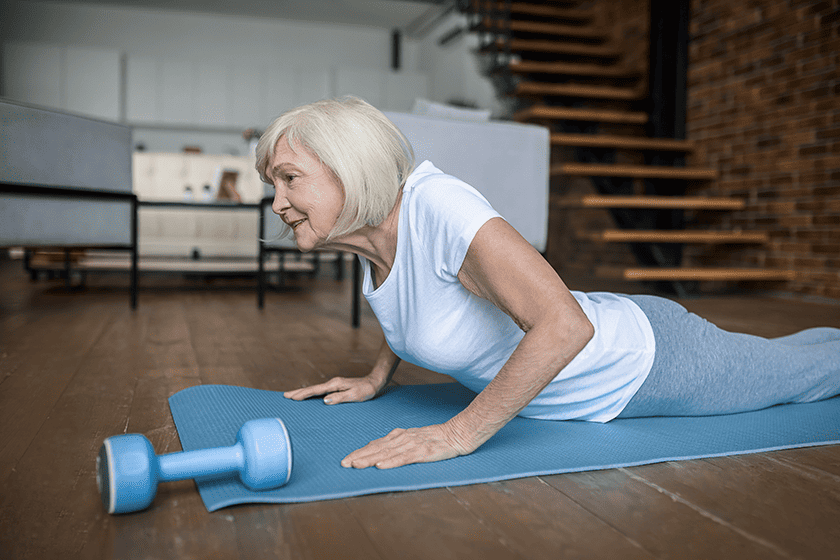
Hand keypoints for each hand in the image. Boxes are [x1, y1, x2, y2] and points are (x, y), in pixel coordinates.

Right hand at [284, 376, 382, 404]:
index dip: (303, 394)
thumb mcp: (354, 396)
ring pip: (315, 389)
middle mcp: (332, 383)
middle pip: (312, 388)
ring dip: (303, 392)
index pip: (316, 391)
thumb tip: (325, 400)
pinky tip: (309, 397)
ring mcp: (334, 385)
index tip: (292, 397)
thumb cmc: (365, 390)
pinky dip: (312, 393)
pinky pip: (320, 391)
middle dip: (298, 392)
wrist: (374, 382)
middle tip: (285, 395)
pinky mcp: (336, 388)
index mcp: (335, 385)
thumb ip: (340, 398)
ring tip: (292, 396)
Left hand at [341, 423, 469, 468]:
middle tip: (343, 464)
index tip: (346, 460)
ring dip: (370, 459)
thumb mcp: (412, 438)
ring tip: (356, 465)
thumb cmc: (435, 438)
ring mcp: (412, 445)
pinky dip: (391, 462)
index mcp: (399, 436)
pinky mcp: (422, 452)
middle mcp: (402, 439)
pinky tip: (380, 466)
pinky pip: (404, 458)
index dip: (360, 452)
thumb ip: (396, 442)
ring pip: (386, 453)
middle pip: (377, 448)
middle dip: (359, 456)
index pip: (375, 444)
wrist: (457, 433)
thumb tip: (376, 449)